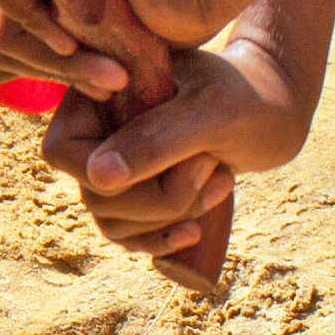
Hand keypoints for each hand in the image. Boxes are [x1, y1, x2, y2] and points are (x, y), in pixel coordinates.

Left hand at [0, 0, 228, 105]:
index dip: (26, 75)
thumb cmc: (153, 25)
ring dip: (53, 63)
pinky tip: (81, 34)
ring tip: (108, 71)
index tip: (81, 84)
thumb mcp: (91, 49)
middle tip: (103, 83)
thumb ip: (46, 55)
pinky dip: (39, 27)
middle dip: (44, 76)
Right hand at [41, 28, 310, 255]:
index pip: (63, 151)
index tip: (173, 160)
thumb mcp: (208, 113)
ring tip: (221, 179)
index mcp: (98, 95)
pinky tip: (196, 230)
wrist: (271, 107)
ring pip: (112, 223)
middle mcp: (96, 133)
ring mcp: (115, 167)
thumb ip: (155, 140)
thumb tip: (99, 179)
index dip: (105, 170)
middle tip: (211, 166)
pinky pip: (130, 237)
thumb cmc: (244, 96)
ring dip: (170, 217)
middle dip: (159, 197)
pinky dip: (164, 239)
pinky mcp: (137, 196)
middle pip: (94, 195)